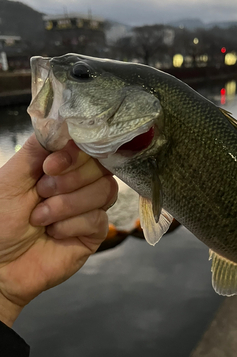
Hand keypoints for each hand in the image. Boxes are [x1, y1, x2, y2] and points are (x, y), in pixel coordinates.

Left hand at [0, 135, 117, 326]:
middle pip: (101, 167)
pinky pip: (99, 218)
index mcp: (59, 166)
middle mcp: (78, 184)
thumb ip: (37, 148)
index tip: (51, 165)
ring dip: (67, 204)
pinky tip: (53, 233)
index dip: (76, 153)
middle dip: (69, 181)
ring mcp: (89, 208)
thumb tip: (64, 123)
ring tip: (40, 218)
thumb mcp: (12, 177)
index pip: (87, 147)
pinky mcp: (94, 232)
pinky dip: (71, 225)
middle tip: (41, 193)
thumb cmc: (0, 221)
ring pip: (105, 190)